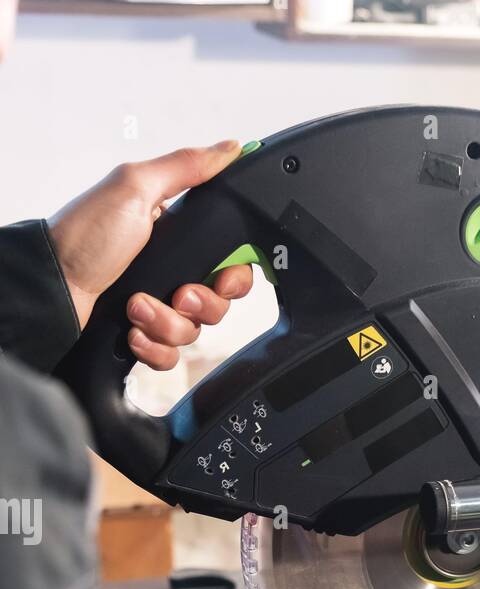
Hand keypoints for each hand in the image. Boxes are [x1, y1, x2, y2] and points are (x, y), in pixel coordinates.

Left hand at [48, 143, 253, 369]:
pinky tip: (133, 332)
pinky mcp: (142, 333)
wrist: (51, 288)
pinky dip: (154, 347)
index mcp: (175, 236)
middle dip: (202, 304)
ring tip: (136, 307)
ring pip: (193, 331)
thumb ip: (186, 166)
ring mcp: (157, 305)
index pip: (228, 262)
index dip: (233, 275)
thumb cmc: (85, 234)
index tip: (221, 279)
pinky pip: (170, 355)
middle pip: (217, 301)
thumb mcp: (135, 185)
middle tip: (178, 296)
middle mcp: (170, 271)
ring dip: (168, 323)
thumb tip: (230, 147)